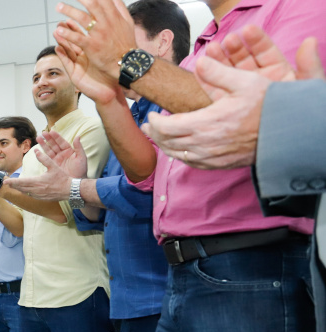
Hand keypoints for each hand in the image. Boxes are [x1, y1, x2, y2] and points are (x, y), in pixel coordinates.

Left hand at [5, 149, 72, 201]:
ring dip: (19, 189)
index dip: (13, 182)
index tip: (5, 181)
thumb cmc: (63, 178)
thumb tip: (37, 151)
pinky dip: (26, 192)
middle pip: (21, 188)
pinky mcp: (42, 198)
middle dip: (13, 185)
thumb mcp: (54, 166)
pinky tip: (25, 190)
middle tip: (6, 183)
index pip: (22, 182)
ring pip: (26, 192)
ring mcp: (39, 195)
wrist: (70, 191)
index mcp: (38, 182)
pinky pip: (31, 195)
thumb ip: (44, 159)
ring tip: (14, 186)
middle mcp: (37, 190)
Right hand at [39, 132, 87, 177]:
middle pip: (54, 144)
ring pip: (49, 150)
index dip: (56, 137)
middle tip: (42, 133)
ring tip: (38, 138)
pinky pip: (46, 158)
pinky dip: (41, 154)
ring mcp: (56, 159)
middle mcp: (62, 154)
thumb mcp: (82, 158)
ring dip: (43, 144)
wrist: (76, 183)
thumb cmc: (81, 170)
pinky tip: (36, 150)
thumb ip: (79, 147)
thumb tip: (78, 136)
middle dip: (48, 139)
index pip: (62, 142)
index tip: (51, 131)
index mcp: (69, 151)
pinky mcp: (52, 165)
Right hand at [53, 25, 121, 105]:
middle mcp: (82, 58)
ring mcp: (77, 66)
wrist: (111, 90)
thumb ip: (104, 43)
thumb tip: (106, 26)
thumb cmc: (112, 74)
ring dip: (61, 42)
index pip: (80, 37)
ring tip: (56, 32)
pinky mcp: (74, 75)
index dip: (74, 28)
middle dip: (65, 32)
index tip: (69, 18)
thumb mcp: (107, 55)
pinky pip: (67, 63)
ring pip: (68, 51)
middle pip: (72, 42)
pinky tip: (57, 48)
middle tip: (60, 22)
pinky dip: (62, 56)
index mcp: (90, 51)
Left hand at [54, 0, 135, 82]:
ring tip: (59, 7)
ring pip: (82, 19)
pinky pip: (78, 38)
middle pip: (92, 5)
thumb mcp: (127, 22)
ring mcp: (99, 34)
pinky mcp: (92, 46)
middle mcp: (106, 23)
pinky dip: (68, 33)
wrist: (127, 63)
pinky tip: (59, 30)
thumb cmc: (126, 42)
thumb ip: (120, 8)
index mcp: (114, 16)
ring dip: (69, 11)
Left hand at [142, 32, 322, 169]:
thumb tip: (198, 62)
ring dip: (165, 146)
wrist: (286, 133)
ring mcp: (211, 157)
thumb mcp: (244, 82)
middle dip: (155, 134)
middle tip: (149, 126)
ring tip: (158, 137)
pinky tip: (179, 149)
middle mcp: (204, 144)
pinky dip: (180, 155)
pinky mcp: (219, 165)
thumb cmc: (267, 107)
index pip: (167, 128)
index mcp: (206, 124)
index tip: (152, 114)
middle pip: (167, 143)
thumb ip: (218, 73)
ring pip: (177, 155)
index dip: (155, 122)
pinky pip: (191, 163)